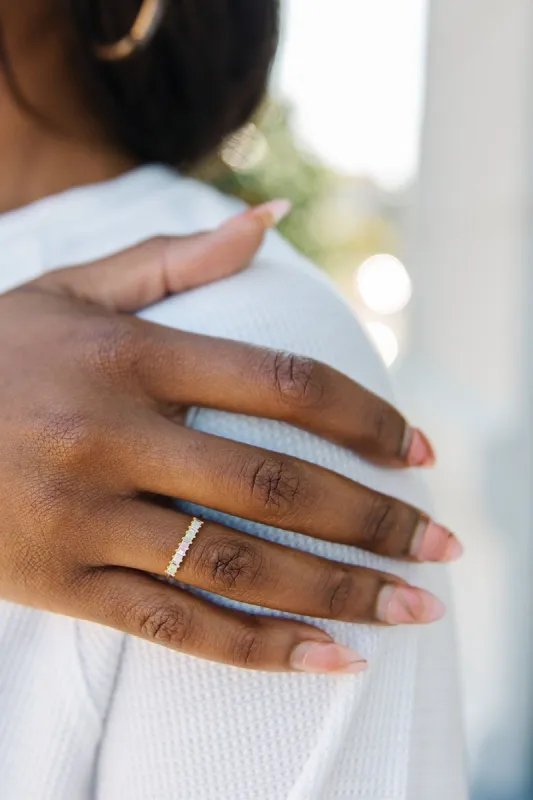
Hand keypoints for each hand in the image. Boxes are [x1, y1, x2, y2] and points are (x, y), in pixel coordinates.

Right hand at [0, 203, 460, 673]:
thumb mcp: (73, 290)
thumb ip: (175, 258)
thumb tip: (269, 217)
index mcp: (128, 356)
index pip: (279, 382)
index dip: (363, 416)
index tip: (418, 451)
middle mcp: (110, 434)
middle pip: (274, 481)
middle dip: (373, 519)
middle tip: (443, 548)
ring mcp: (83, 514)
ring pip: (234, 563)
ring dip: (337, 591)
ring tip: (412, 612)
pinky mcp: (59, 581)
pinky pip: (172, 625)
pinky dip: (257, 647)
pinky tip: (329, 659)